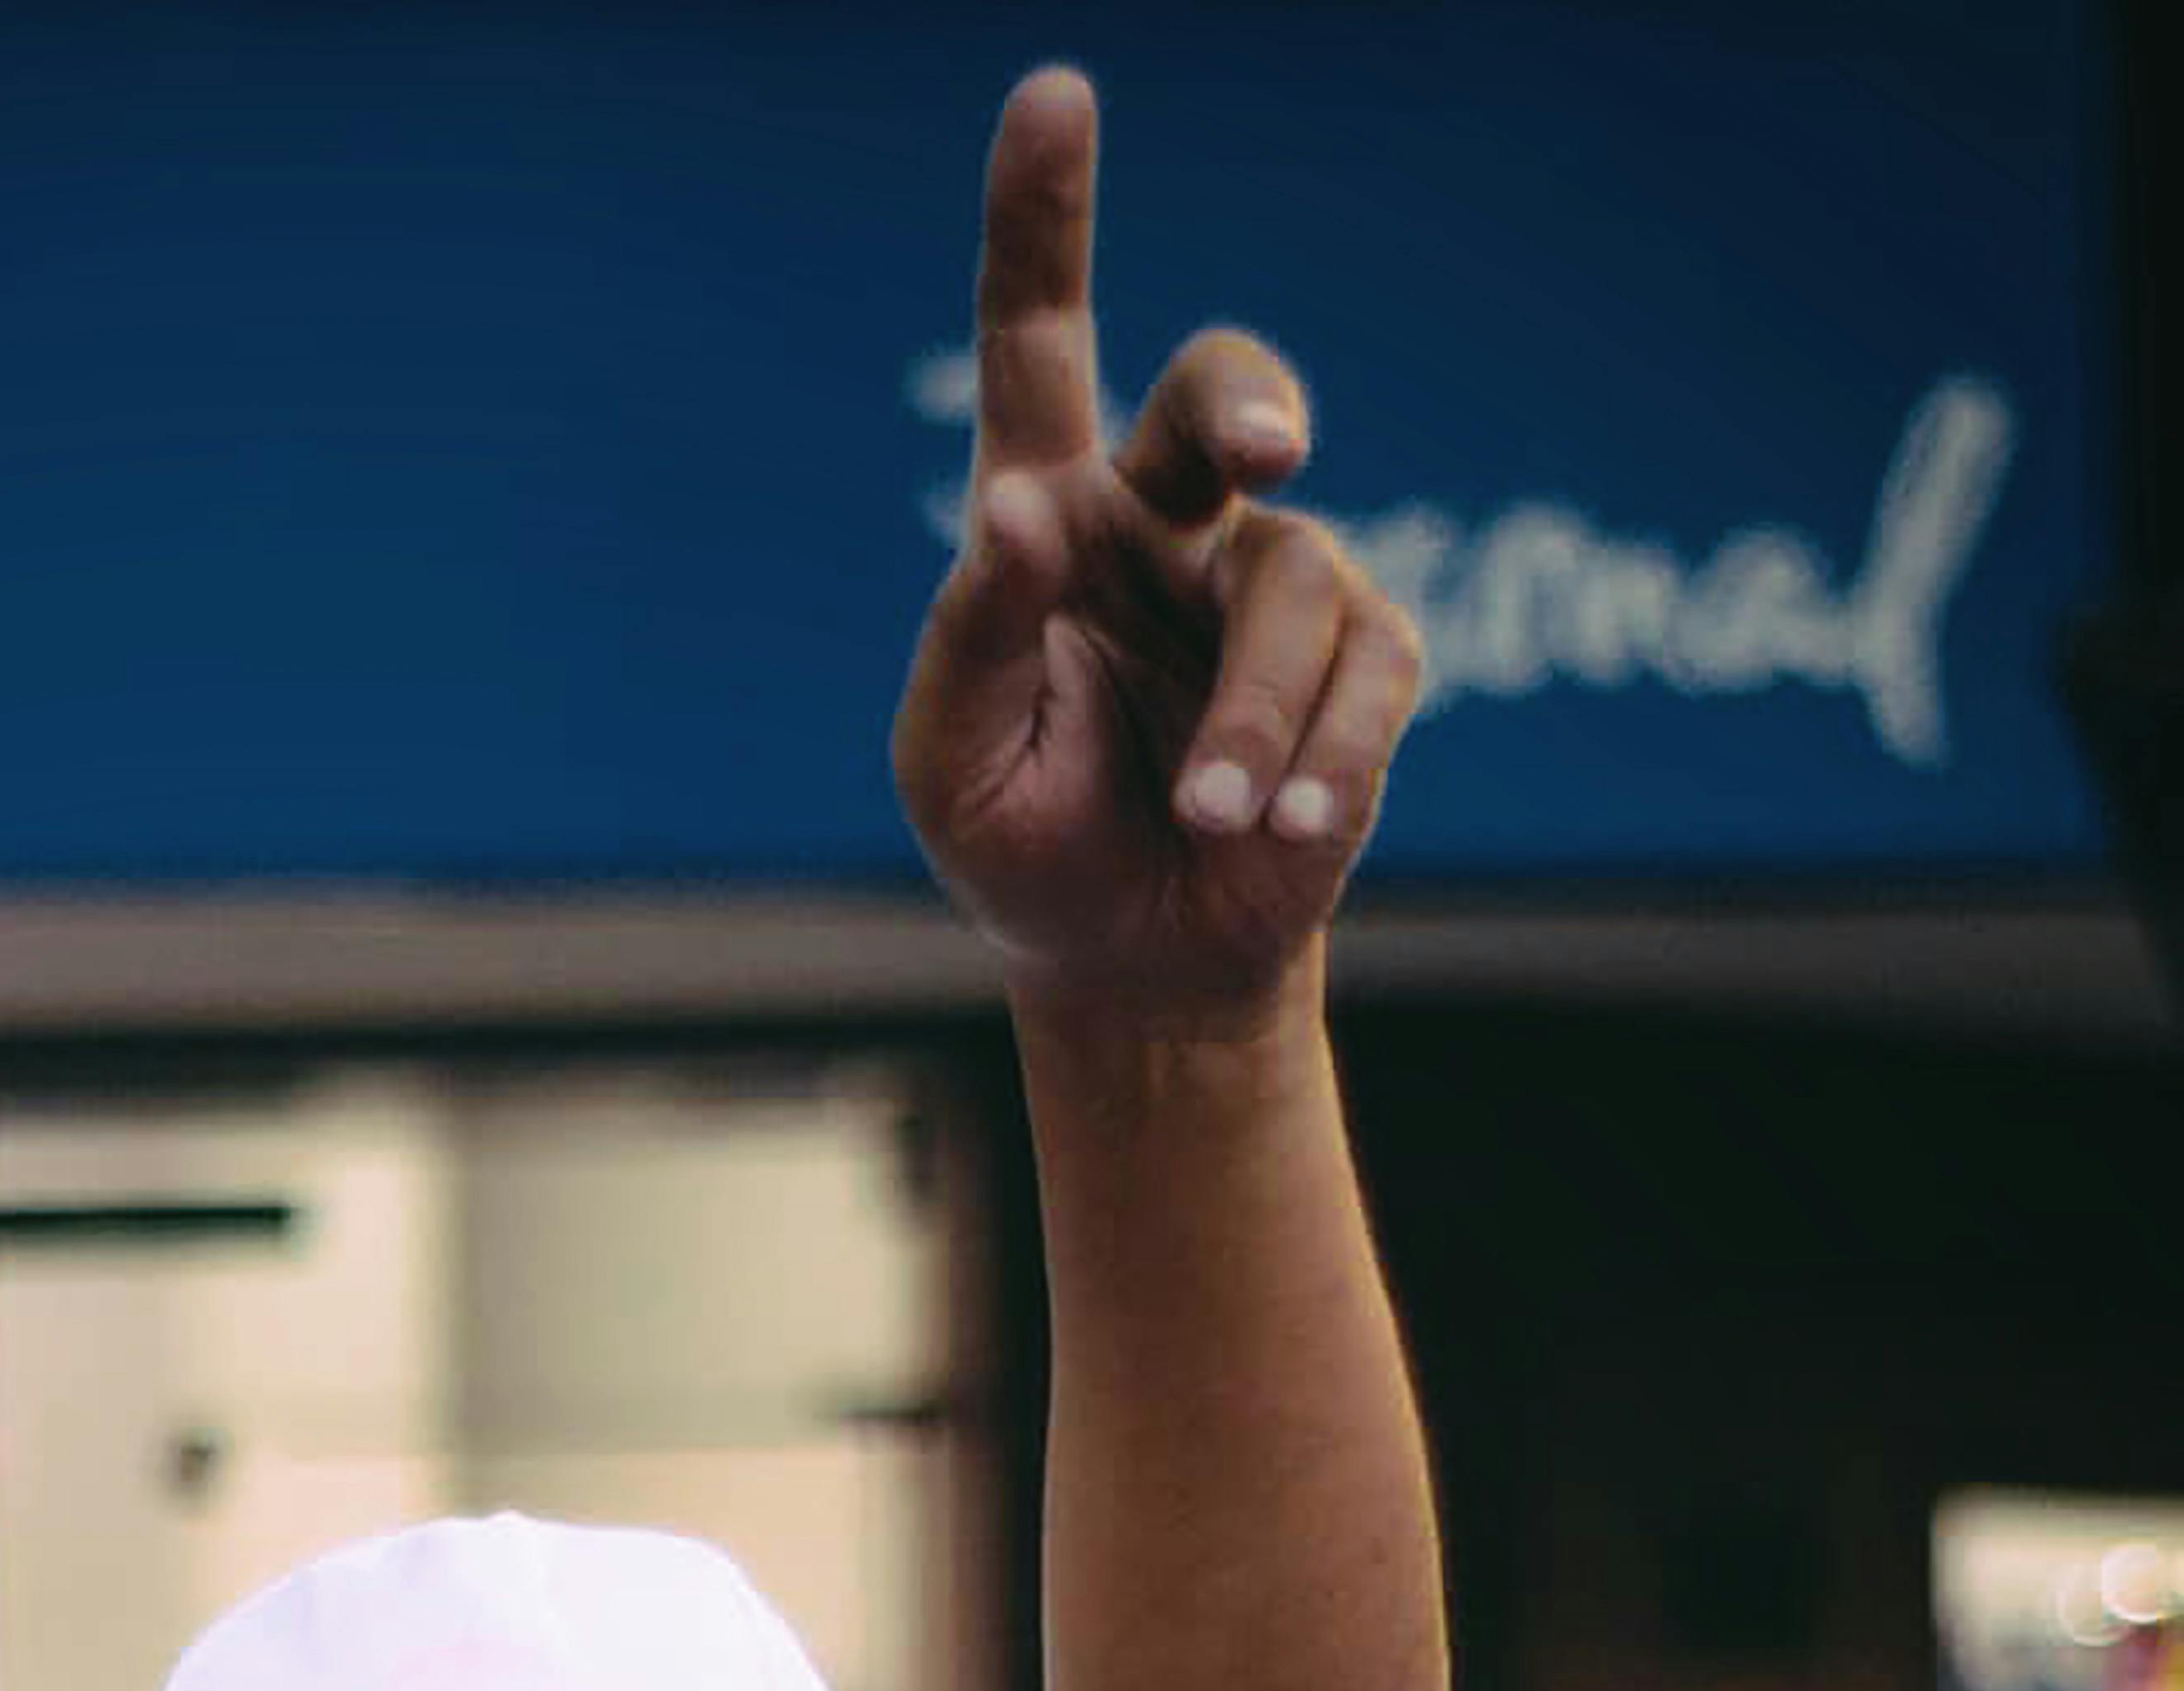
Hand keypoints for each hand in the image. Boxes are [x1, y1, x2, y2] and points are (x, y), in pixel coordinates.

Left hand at [892, 66, 1421, 1018]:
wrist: (1133, 965)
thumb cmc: (1026, 845)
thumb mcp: (952, 761)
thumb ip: (970, 633)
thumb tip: (1019, 509)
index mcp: (1054, 515)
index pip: (1042, 342)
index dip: (1045, 218)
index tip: (1055, 95)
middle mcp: (1168, 522)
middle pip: (1224, 389)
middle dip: (1252, 401)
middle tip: (1268, 453)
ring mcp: (1271, 585)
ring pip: (1293, 581)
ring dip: (1247, 716)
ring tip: (1205, 814)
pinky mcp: (1364, 665)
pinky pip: (1367, 675)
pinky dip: (1318, 759)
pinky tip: (1274, 830)